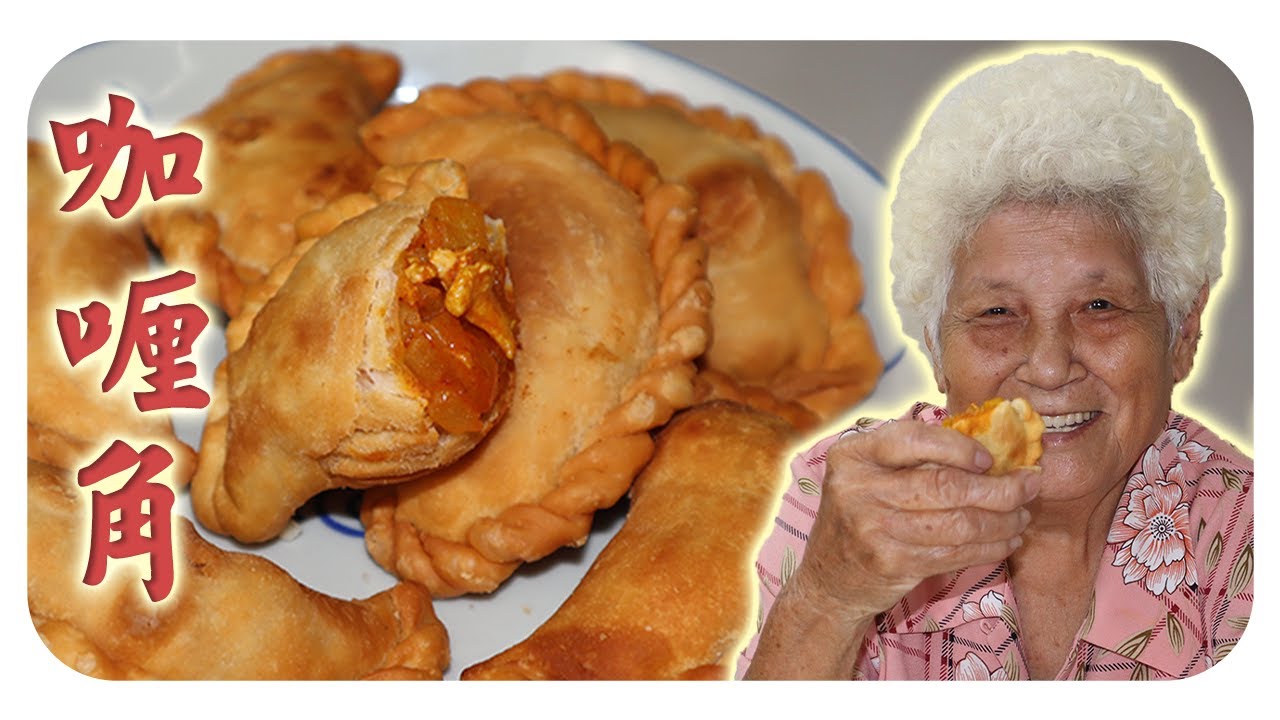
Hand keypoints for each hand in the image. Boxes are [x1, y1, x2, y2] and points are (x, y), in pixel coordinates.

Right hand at [792, 419, 1041, 620]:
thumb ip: (910, 455)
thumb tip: (986, 443)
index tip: (992, 459)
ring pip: (958, 524)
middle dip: (999, 488)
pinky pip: (956, 554)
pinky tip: (1006, 540)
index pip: (914, 440)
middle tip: (1029, 485)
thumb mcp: (867, 474)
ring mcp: (874, 530)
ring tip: (1022, 515)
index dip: (960, 448)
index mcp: (852, 456)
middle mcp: (858, 490)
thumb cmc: (860, 514)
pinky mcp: (894, 564)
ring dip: (1002, 521)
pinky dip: (989, 548)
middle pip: (945, 486)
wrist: (831, 577)